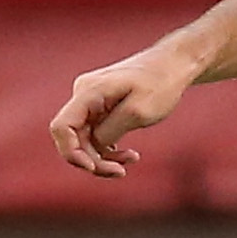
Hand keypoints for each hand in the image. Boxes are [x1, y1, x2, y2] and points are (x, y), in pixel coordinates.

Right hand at [50, 48, 193, 178]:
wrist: (175, 65)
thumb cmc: (161, 84)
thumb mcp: (138, 111)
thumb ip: (110, 130)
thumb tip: (93, 146)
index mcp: (89, 91)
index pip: (61, 127)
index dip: (71, 152)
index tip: (93, 167)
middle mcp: (84, 95)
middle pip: (73, 138)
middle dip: (93, 160)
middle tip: (120, 172)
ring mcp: (91, 102)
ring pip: (85, 140)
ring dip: (103, 157)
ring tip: (131, 159)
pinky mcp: (101, 108)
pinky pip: (96, 135)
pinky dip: (109, 149)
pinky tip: (131, 155)